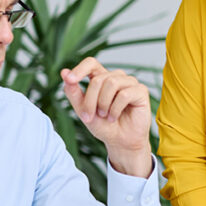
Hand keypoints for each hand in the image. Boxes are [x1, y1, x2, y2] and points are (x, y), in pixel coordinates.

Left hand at [61, 58, 151, 176]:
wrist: (120, 142)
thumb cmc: (104, 126)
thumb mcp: (83, 110)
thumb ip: (73, 92)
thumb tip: (64, 72)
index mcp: (102, 78)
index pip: (91, 63)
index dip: (80, 69)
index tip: (69, 79)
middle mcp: (116, 77)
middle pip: (98, 79)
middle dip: (90, 100)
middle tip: (90, 116)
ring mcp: (130, 83)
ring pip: (111, 83)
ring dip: (104, 104)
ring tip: (105, 116)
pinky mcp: (141, 91)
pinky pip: (124, 94)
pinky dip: (115, 109)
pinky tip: (114, 117)